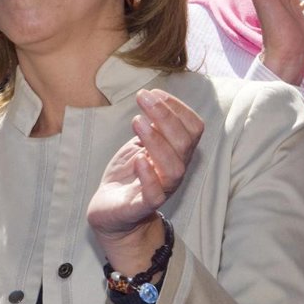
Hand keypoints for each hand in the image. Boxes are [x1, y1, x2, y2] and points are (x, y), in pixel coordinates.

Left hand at [88, 89, 201, 274]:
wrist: (110, 211)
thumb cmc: (129, 174)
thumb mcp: (141, 145)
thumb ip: (152, 127)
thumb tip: (153, 98)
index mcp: (177, 154)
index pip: (193, 129)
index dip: (178, 108)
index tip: (154, 92)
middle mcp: (174, 170)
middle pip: (185, 142)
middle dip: (165, 115)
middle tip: (143, 97)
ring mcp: (161, 189)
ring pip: (174, 167)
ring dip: (157, 141)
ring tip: (137, 121)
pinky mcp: (142, 206)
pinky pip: (155, 194)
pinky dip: (148, 175)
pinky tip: (138, 158)